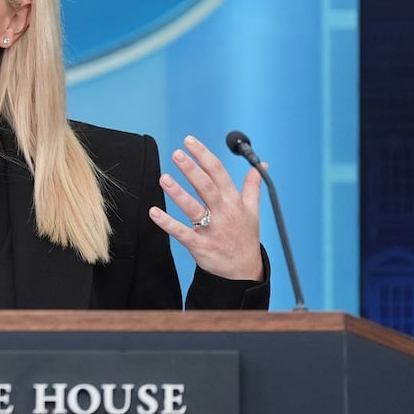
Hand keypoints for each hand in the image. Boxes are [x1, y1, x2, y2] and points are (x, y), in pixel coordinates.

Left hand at [148, 135, 262, 280]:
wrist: (243, 272)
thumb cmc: (245, 237)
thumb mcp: (253, 211)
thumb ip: (253, 187)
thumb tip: (260, 166)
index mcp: (234, 201)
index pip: (219, 173)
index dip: (204, 155)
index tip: (189, 141)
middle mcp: (223, 213)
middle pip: (207, 187)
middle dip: (191, 169)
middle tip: (177, 154)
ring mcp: (212, 229)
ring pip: (194, 208)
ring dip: (178, 193)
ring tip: (163, 178)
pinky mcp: (200, 245)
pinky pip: (182, 233)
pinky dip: (167, 223)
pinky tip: (154, 212)